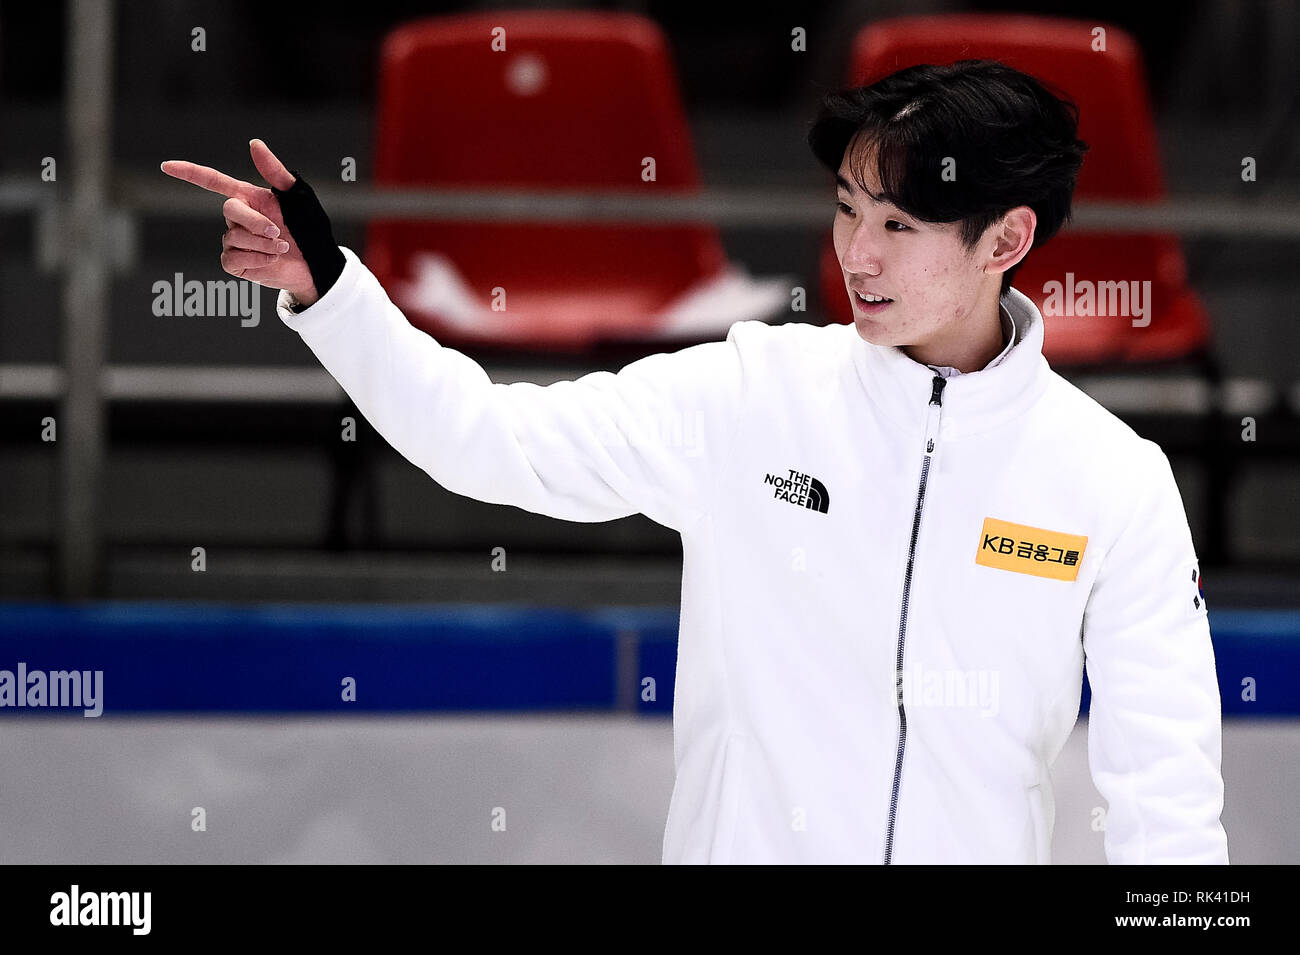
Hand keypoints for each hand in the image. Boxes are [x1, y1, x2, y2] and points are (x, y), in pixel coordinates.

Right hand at [161, 139, 318, 305]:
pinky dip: (255, 259)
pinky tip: (271, 260)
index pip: (213, 181)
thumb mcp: (298, 197)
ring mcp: (236, 241)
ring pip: (233, 237)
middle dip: (255, 221)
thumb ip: (276, 172)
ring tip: (281, 247)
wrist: (318, 264)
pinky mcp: (238, 263)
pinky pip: (232, 258)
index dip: (190, 173)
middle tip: (278, 231)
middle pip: (229, 210)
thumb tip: (254, 143)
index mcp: (250, 198)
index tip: (166, 166)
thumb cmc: (310, 228)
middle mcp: (239, 218)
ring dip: (262, 243)